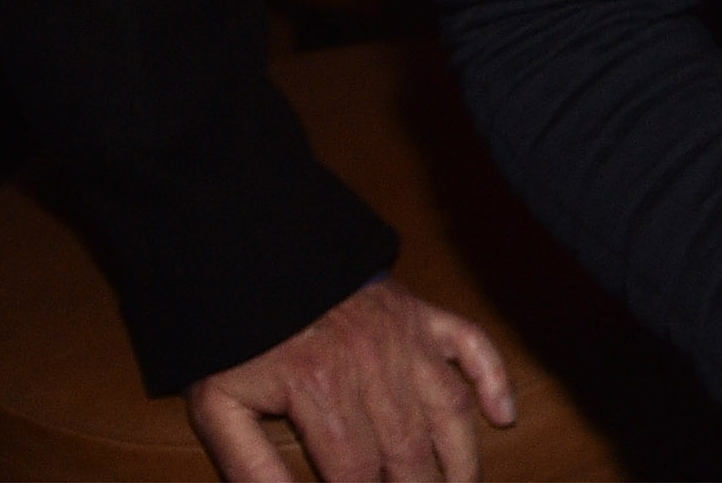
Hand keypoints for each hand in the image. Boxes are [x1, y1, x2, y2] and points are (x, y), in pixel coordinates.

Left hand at [184, 277, 515, 482]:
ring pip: (449, 407)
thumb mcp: (219, 408)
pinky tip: (502, 416)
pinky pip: (472, 345)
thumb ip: (249, 466)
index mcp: (321, 389)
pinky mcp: (423, 316)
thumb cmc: (240, 341)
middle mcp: (374, 363)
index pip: (356, 472)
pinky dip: (494, 379)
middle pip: (409, 449)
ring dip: (462, 458)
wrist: (264, 260)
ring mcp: (406, 336)